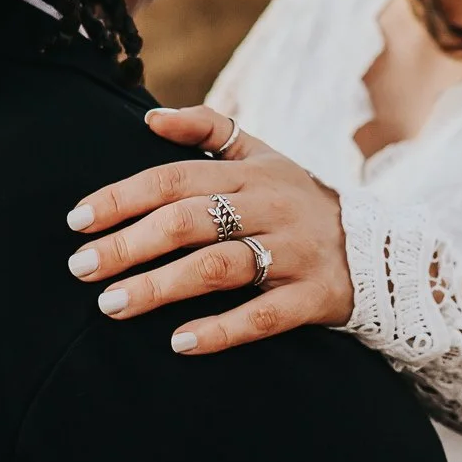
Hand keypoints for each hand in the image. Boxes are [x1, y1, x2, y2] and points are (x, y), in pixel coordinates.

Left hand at [65, 105, 353, 353]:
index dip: (123, 197)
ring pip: (220, 268)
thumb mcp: (264, 156)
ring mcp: (294, 253)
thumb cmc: (301, 201)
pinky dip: (222, 330)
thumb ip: (209, 129)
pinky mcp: (315, 296)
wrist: (384, 249)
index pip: (175, 179)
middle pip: (190, 222)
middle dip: (129, 245)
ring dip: (161, 287)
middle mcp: (271, 208)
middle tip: (81, 268)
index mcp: (251, 173)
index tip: (77, 221)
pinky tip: (180, 343)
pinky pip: (265, 316)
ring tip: (111, 306)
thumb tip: (150, 118)